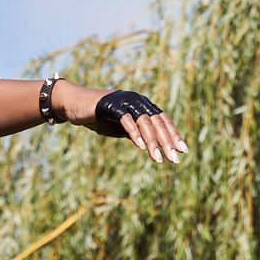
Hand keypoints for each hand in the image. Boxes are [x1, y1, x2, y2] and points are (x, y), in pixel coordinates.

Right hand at [51, 81, 189, 163]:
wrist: (75, 105)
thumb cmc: (100, 118)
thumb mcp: (123, 128)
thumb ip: (139, 134)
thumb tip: (156, 146)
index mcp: (143, 105)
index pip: (163, 119)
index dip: (174, 134)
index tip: (184, 151)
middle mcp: (137, 100)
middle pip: (157, 121)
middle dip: (168, 141)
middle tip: (175, 159)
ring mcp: (124, 101)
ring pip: (145, 121)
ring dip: (153, 142)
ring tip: (158, 159)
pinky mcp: (110, 105)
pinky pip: (126, 120)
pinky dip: (134, 133)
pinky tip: (141, 147)